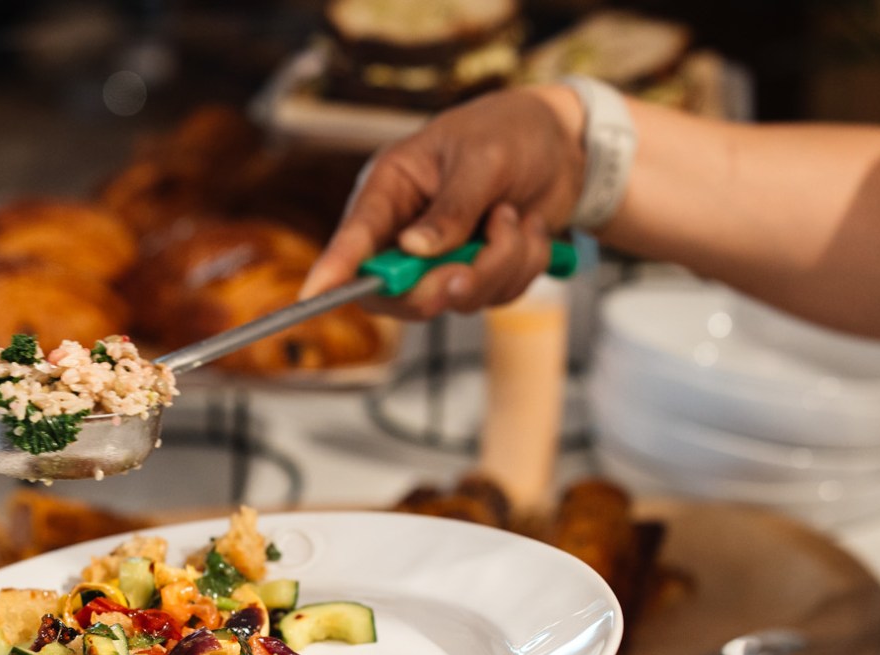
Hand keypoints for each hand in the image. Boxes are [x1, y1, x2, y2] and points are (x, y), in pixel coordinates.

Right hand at [299, 87, 585, 319]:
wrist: (565, 144)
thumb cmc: (511, 132)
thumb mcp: (482, 159)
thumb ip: (451, 208)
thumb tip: (415, 250)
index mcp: (392, 188)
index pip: (354, 238)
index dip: (335, 270)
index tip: (314, 296)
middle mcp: (408, 229)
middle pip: (398, 292)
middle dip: (440, 286)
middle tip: (469, 269)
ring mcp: (443, 258)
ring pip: (456, 297)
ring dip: (499, 265)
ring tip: (515, 217)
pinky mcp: (478, 272)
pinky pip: (495, 295)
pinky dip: (522, 266)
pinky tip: (527, 228)